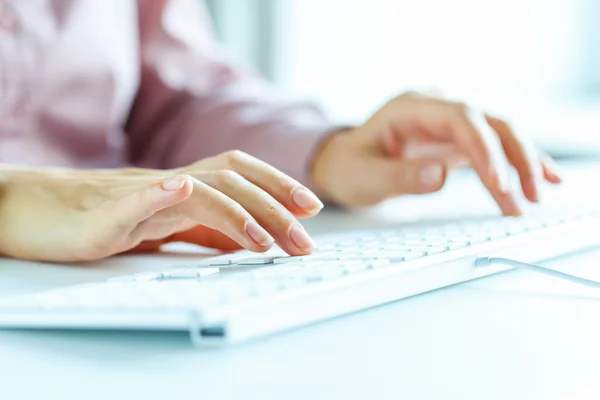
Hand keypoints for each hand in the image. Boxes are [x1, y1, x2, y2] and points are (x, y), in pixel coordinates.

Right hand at [0, 151, 322, 261]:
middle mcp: (166, 184)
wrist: (32, 211)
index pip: (239, 174)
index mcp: (181, 187)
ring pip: (194, 190)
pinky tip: (183, 189)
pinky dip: (159, 194)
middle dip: (274, 205)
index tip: (312, 207)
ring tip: (265, 239)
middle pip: (229, 179)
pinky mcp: (102, 215)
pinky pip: (132, 200)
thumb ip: (204, 230)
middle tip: (305, 238)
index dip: (278, 184)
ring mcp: (135, 196)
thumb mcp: (164, 227)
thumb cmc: (98, 219)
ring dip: (235, 212)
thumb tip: (249, 239)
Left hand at [311, 92, 561, 214]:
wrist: (343, 164)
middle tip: (527, 197)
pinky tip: (543, 178)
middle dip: (514, 157)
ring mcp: (448, 124)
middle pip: (489, 122)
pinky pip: (495, 147)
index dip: (484, 148)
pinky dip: (518, 163)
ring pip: (500, 133)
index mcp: (410, 108)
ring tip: (536, 197)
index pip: (460, 118)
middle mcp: (435, 109)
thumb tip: (441, 175)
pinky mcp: (456, 142)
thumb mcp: (364, 177)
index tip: (498, 184)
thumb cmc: (349, 168)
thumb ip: (400, 177)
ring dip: (522, 163)